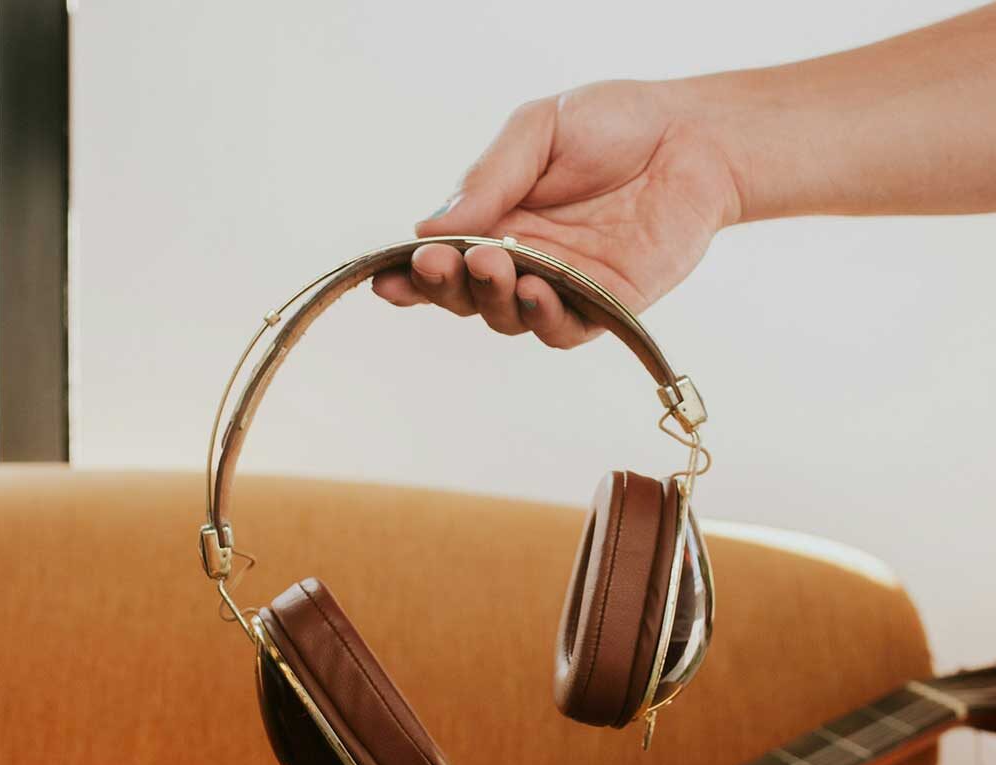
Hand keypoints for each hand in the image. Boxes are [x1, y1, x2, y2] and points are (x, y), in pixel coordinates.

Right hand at [372, 80, 742, 347]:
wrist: (693, 134)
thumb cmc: (614, 123)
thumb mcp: (538, 131)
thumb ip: (488, 180)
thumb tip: (429, 228)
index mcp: (497, 219)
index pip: (444, 259)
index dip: (412, 277)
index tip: (385, 281)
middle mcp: (523, 260)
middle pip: (468, 297)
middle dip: (446, 288)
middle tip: (441, 265)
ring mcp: (563, 286)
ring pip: (509, 317)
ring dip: (493, 299)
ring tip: (492, 268)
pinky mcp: (606, 305)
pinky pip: (565, 327)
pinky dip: (544, 317)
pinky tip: (535, 292)